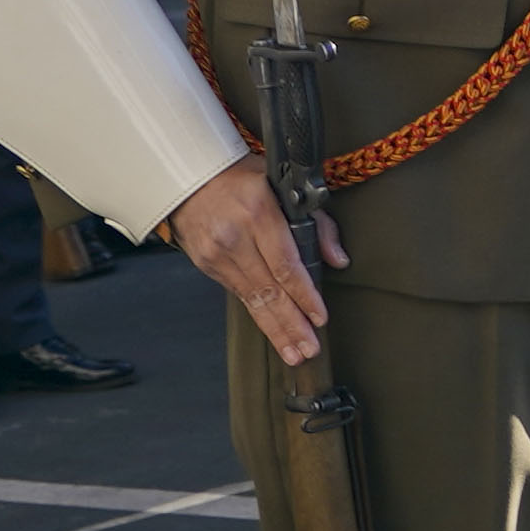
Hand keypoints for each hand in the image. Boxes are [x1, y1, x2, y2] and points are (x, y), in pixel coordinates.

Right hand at [165, 152, 336, 368]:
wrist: (191, 178)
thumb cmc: (244, 179)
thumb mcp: (285, 187)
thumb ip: (317, 223)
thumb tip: (338, 260)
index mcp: (259, 214)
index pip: (286, 265)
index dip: (304, 295)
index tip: (320, 317)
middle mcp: (235, 237)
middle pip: (269, 290)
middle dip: (291, 324)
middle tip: (309, 349)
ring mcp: (217, 254)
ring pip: (252, 299)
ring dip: (275, 329)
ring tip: (294, 352)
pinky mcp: (206, 265)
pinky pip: (238, 294)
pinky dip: (257, 314)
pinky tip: (272, 331)